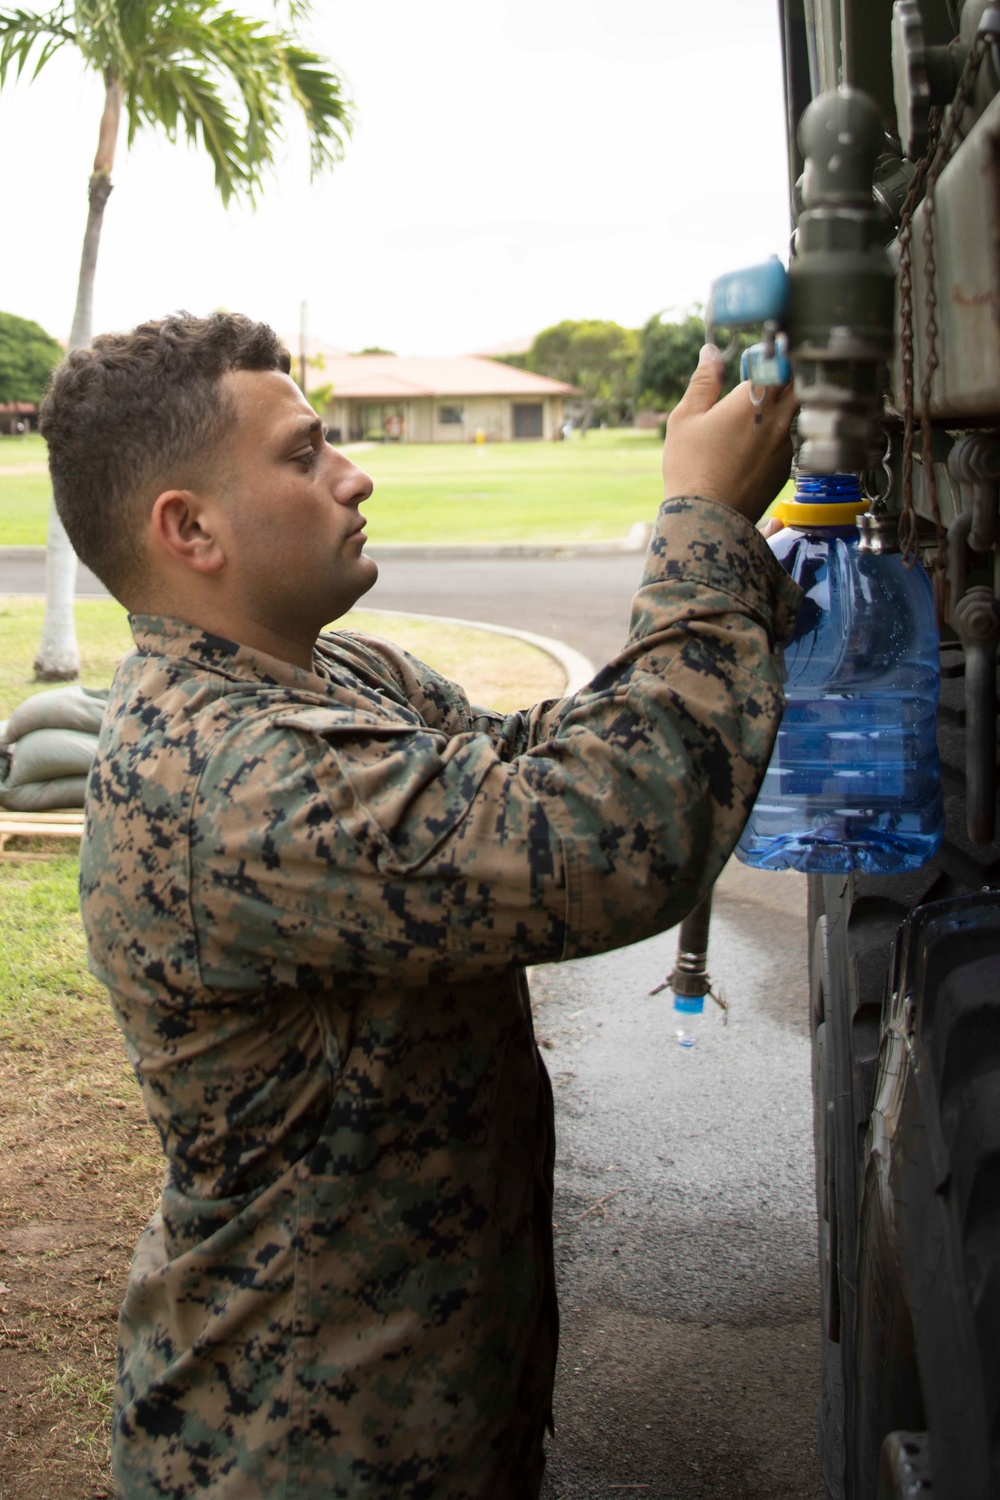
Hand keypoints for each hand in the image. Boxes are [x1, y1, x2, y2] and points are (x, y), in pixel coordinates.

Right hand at [661, 345, 796, 523]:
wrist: (707, 519)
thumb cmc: (691, 468)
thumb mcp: (686, 418)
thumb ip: (704, 380)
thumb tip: (710, 352)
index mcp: (754, 399)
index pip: (779, 361)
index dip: (771, 356)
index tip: (760, 358)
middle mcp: (778, 420)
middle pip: (798, 384)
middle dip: (786, 378)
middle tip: (767, 381)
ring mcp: (786, 445)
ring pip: (795, 414)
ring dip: (782, 409)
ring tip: (754, 420)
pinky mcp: (786, 468)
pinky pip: (789, 442)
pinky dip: (776, 439)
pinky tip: (751, 450)